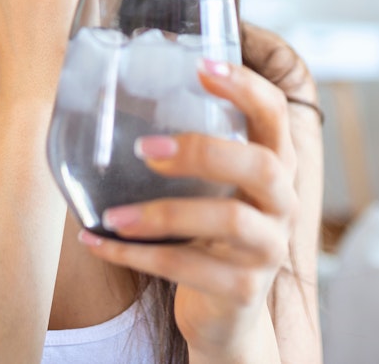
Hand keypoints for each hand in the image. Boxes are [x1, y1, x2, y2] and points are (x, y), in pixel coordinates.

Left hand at [78, 59, 298, 358]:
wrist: (224, 313)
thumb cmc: (208, 231)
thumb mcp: (210, 186)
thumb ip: (191, 148)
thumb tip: (116, 92)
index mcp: (274, 164)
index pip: (274, 114)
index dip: (246, 87)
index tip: (201, 66)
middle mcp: (282, 202)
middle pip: (262, 165)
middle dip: (203, 150)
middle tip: (145, 148)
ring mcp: (268, 249)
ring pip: (230, 219)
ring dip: (163, 213)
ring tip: (113, 214)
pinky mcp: (243, 290)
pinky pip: (188, 268)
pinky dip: (136, 256)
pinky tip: (96, 241)